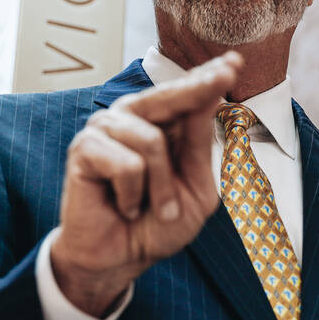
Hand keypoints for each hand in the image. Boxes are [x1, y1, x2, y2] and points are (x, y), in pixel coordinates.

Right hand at [51, 52, 242, 316]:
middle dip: (198, 89)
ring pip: (150, 141)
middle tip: (227, 75)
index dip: (209, 75)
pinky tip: (124, 205)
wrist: (121, 258)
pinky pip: (127, 165)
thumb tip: (211, 96)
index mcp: (161, 122)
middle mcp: (132, 116)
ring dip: (160, 187)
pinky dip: (133, 195)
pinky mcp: (84, 148)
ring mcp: (105, 128)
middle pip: (170, 95)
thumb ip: (199, 144)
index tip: (234, 61)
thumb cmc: (157, 223)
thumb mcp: (195, 185)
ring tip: (152, 208)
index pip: (187, 93)